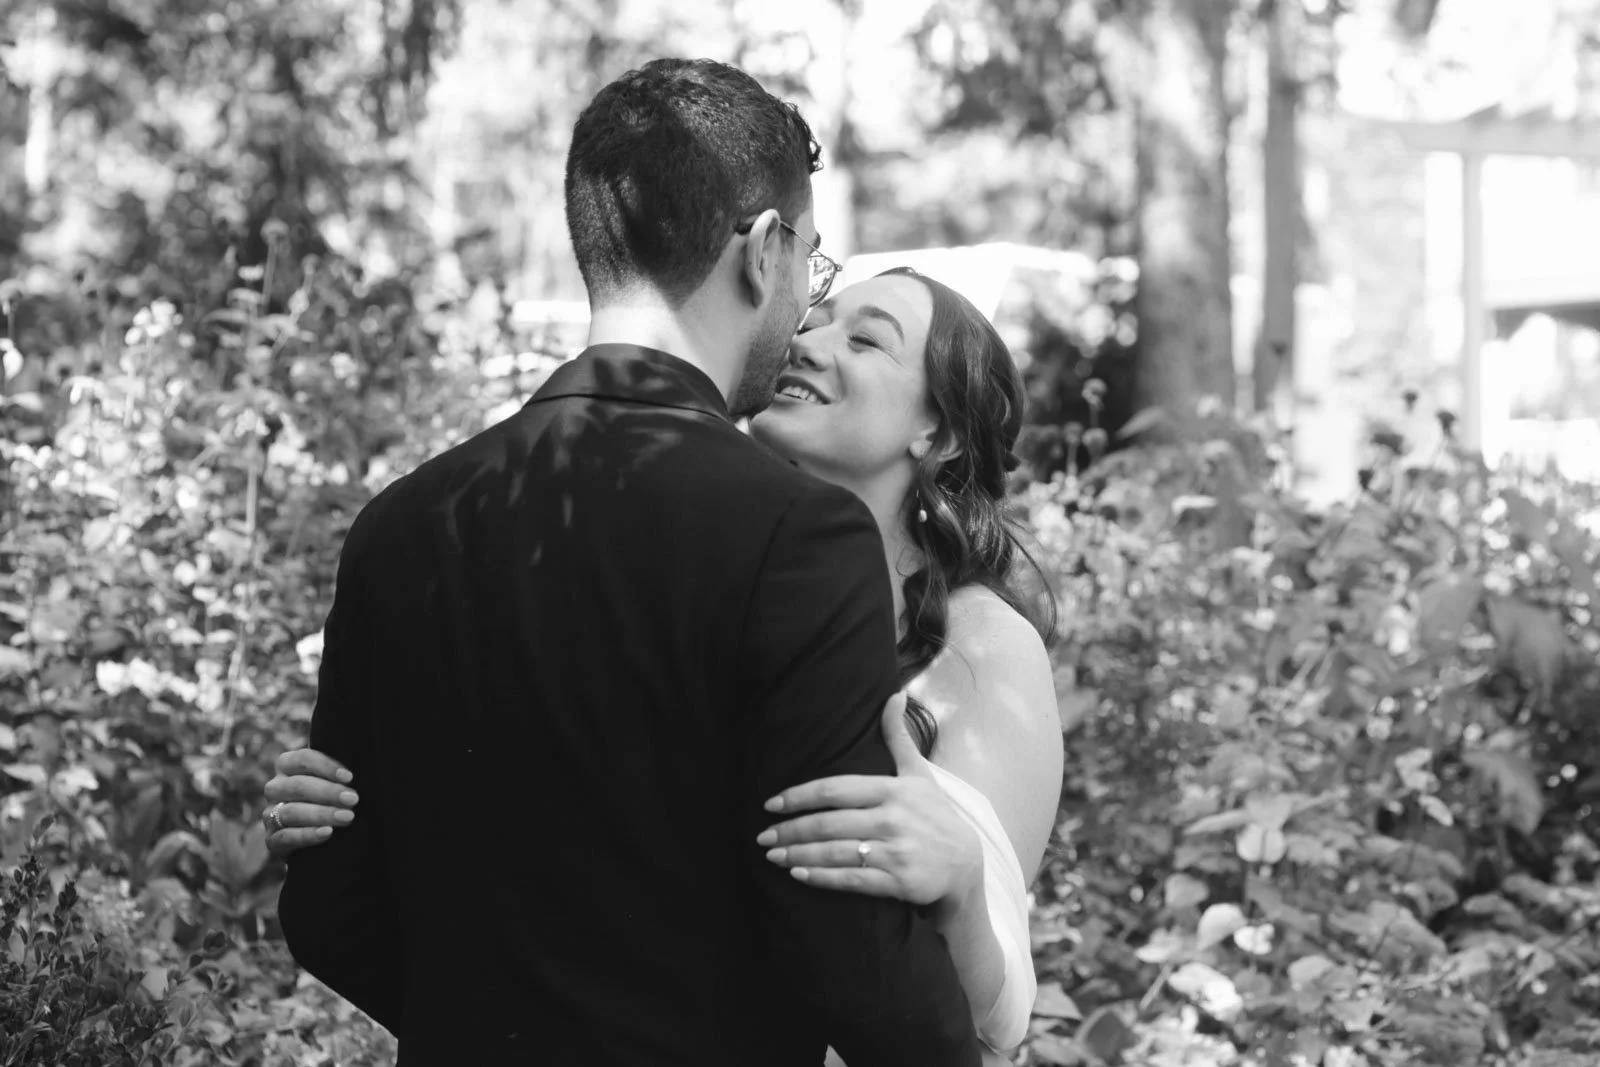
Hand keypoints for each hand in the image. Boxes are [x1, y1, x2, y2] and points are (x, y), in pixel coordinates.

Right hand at [262, 748, 358, 855]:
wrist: (318, 842)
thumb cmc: (332, 801)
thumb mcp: (334, 783)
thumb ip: (340, 774)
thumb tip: (360, 771)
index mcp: (287, 767)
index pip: (302, 759)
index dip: (326, 766)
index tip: (350, 777)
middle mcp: (275, 788)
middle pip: (298, 785)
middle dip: (328, 792)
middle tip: (354, 799)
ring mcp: (270, 815)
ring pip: (291, 811)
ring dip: (321, 814)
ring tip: (348, 817)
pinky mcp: (272, 840)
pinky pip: (285, 837)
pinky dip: (307, 835)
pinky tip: (327, 832)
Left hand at [756, 692, 982, 905]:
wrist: (965, 864)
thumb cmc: (934, 815)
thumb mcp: (918, 773)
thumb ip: (898, 736)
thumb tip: (895, 694)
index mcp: (892, 790)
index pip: (835, 790)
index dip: (799, 796)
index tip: (771, 804)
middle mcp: (892, 819)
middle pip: (828, 823)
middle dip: (790, 830)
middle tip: (762, 835)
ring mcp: (895, 852)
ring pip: (835, 852)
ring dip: (798, 854)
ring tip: (772, 855)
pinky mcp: (898, 881)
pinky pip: (851, 879)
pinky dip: (821, 877)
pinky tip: (798, 874)